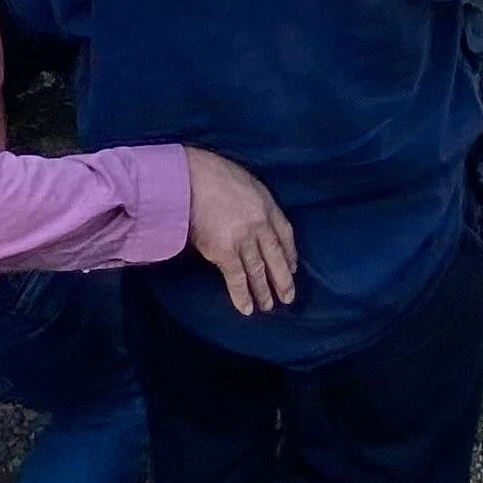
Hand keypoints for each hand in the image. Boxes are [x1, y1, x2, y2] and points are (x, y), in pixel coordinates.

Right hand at [183, 148, 296, 314]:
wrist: (189, 178)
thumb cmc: (212, 174)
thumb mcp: (244, 181)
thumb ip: (252, 201)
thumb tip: (249, 218)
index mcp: (267, 204)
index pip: (285, 233)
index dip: (290, 253)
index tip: (292, 267)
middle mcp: (260, 224)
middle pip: (275, 256)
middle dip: (283, 279)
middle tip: (288, 297)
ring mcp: (243, 239)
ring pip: (258, 270)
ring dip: (263, 291)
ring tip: (268, 306)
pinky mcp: (224, 251)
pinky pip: (236, 278)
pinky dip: (242, 294)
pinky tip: (246, 309)